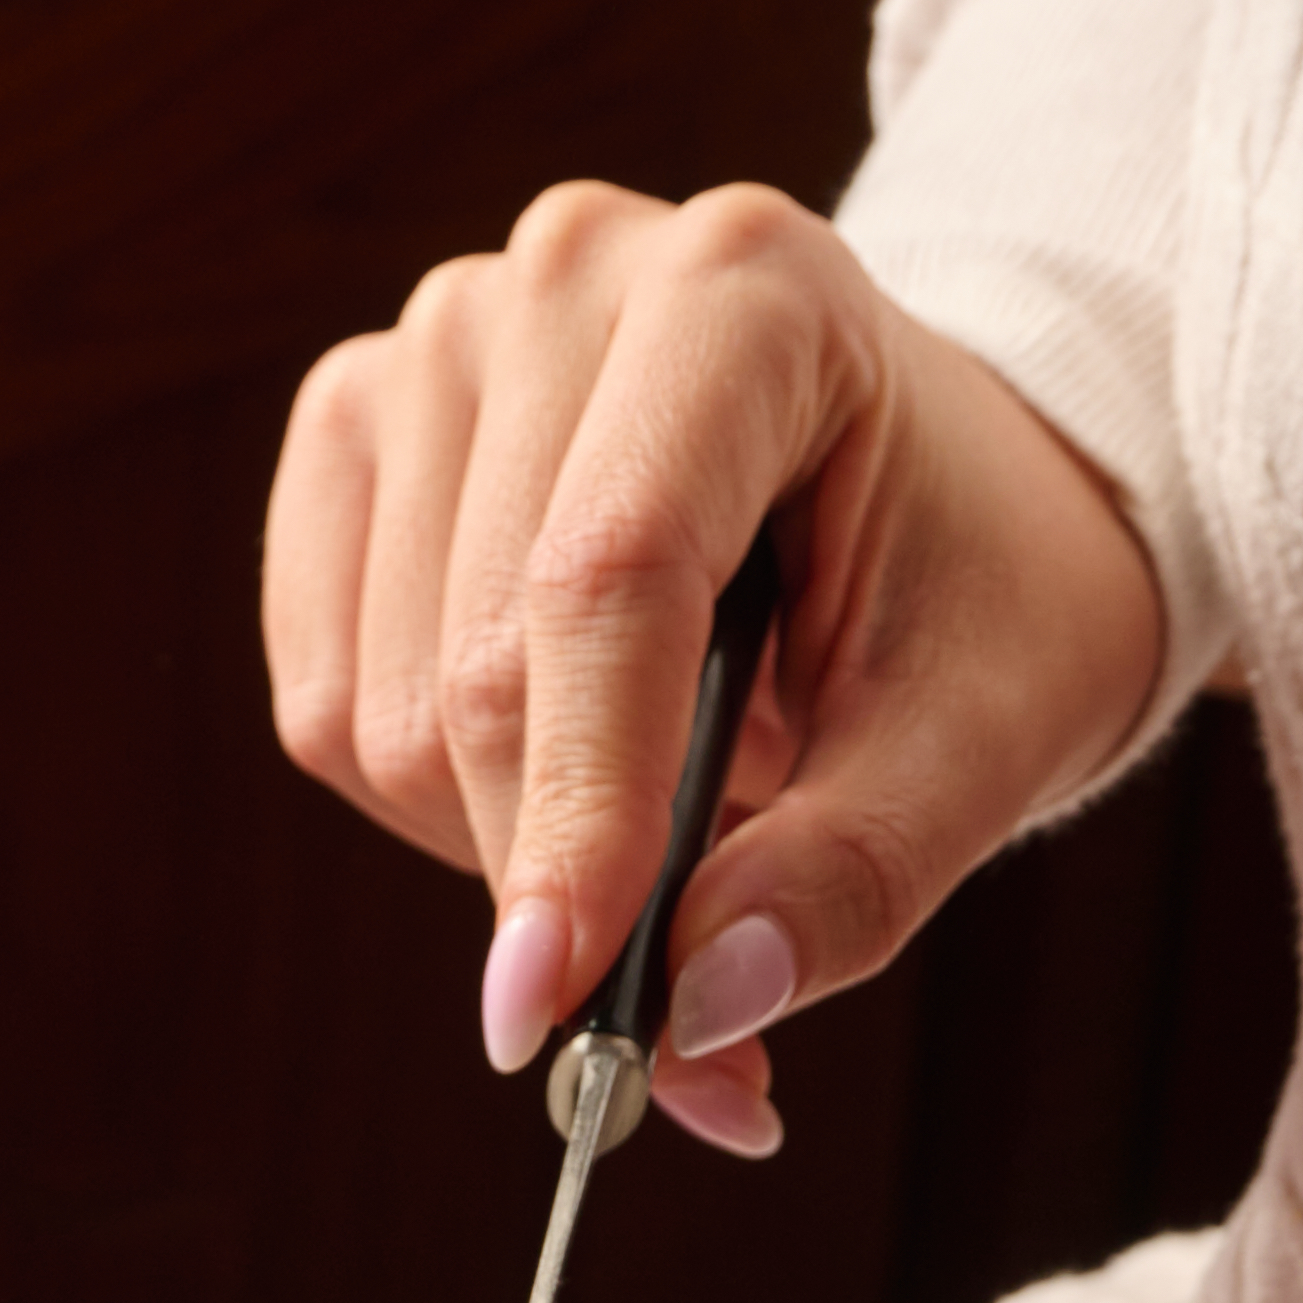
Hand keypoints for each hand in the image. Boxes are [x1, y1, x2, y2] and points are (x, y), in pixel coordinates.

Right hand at [260, 177, 1169, 1149]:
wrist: (937, 487)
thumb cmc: (974, 591)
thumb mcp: (980, 746)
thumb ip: (847, 885)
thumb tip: (690, 1027)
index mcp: (748, 290)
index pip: (604, 581)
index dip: (574, 812)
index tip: (556, 1015)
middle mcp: (565, 275)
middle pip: (481, 662)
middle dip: (561, 868)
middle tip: (675, 982)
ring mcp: (439, 340)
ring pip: (385, 704)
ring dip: (502, 835)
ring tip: (656, 802)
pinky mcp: (352, 424)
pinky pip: (322, 698)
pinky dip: (426, 797)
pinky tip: (556, 759)